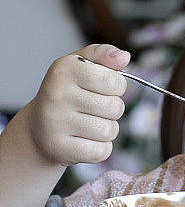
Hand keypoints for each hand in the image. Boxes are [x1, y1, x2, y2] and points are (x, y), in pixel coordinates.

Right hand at [28, 44, 130, 165]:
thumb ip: (104, 54)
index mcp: (64, 70)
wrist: (39, 128)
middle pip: (115, 107)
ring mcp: (56, 123)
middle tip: (94, 109)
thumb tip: (123, 57)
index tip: (104, 88)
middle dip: (112, 109)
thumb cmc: (67, 93)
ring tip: (89, 124)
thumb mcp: (81, 65)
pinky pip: (101, 151)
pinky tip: (86, 140)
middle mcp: (56, 94)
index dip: (117, 86)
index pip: (114, 81)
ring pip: (109, 130)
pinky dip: (100, 148)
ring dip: (107, 129)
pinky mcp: (60, 148)